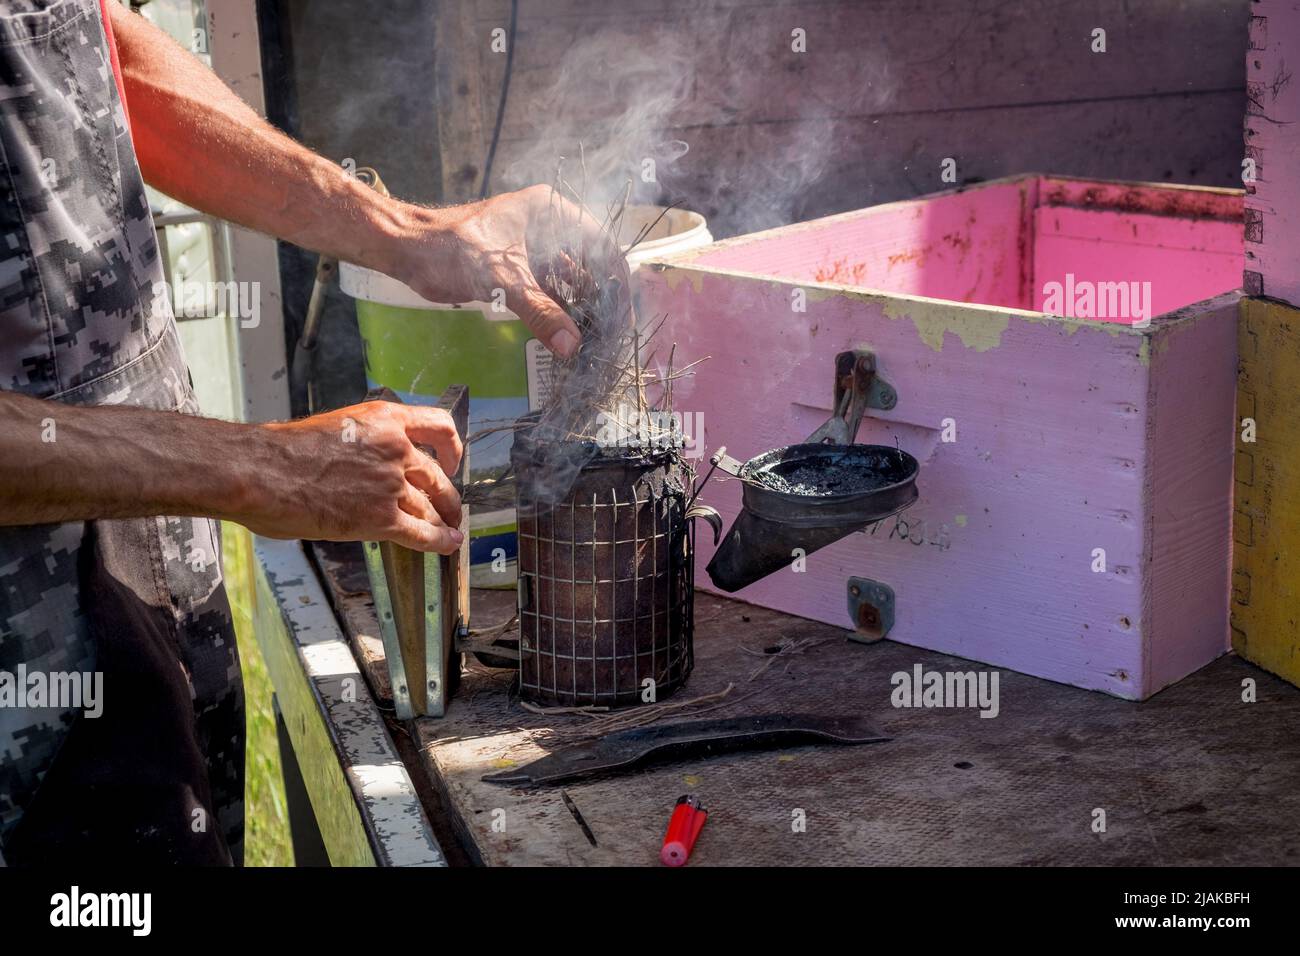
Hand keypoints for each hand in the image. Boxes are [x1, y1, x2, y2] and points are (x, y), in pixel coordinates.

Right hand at [248, 401, 463, 553]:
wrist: (261, 471)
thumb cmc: (282, 452)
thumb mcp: (334, 429)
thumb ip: (361, 445)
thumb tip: (364, 466)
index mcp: (384, 419)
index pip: (438, 427)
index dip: (453, 448)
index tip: (452, 461)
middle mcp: (396, 450)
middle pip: (437, 477)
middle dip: (446, 496)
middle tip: (448, 507)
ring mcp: (391, 485)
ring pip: (431, 508)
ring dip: (442, 521)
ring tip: (447, 530)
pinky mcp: (381, 519)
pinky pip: (422, 534)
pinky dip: (440, 541)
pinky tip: (448, 544)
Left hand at [389, 185, 631, 358]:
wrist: (407, 250)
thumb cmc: (451, 250)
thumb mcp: (502, 280)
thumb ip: (540, 312)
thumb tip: (572, 346)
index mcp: (551, 210)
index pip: (602, 245)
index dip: (616, 281)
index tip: (622, 315)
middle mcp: (548, 224)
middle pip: (591, 263)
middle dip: (602, 298)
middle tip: (611, 334)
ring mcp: (533, 245)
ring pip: (571, 279)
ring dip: (582, 308)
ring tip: (594, 339)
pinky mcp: (519, 266)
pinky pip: (550, 289)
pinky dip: (560, 311)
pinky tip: (568, 334)